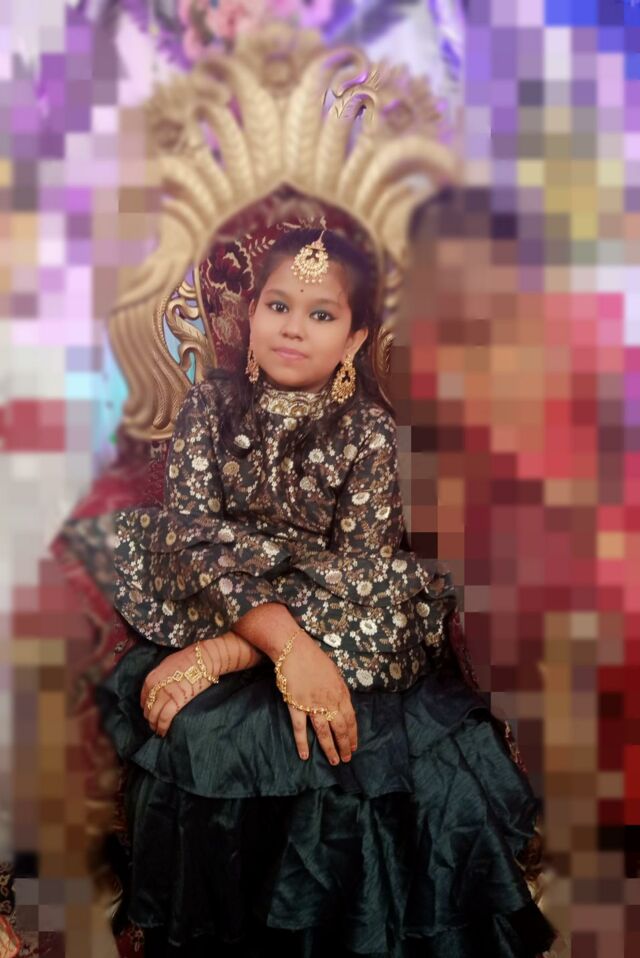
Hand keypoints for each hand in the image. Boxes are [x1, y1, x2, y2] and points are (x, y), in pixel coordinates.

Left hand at [141, 630, 264, 736]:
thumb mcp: (167, 664)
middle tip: (154, 723)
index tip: (150, 711)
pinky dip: (162, 727)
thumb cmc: (189, 658)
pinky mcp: (177, 702)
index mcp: (151, 677)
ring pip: (154, 716)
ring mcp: (165, 695)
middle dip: (150, 717)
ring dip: (155, 725)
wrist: (204, 659)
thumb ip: (160, 677)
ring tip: (158, 730)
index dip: (147, 707)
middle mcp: (155, 687)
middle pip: (148, 708)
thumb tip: (158, 687)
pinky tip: (163, 732)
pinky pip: (165, 718)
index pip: (144, 698)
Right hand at [278, 631, 357, 765]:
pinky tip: (305, 755)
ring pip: (323, 732)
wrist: (294, 650)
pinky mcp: (296, 706)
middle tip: (347, 759)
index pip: (350, 718)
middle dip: (344, 745)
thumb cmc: (315, 659)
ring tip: (334, 761)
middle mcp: (329, 701)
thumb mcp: (334, 673)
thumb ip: (339, 690)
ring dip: (330, 748)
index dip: (352, 734)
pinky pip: (300, 728)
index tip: (354, 746)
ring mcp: (312, 705)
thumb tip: (343, 704)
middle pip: (340, 728)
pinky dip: (302, 742)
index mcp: (340, 693)